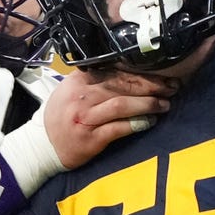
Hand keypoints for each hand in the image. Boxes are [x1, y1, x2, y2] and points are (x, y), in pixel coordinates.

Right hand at [42, 67, 172, 168]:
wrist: (42, 146)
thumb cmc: (61, 117)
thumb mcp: (70, 90)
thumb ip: (93, 79)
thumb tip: (126, 68)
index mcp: (79, 81)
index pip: (116, 71)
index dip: (141, 72)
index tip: (161, 73)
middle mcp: (82, 96)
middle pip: (122, 86)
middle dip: (151, 86)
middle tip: (171, 87)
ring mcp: (86, 117)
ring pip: (122, 105)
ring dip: (147, 104)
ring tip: (165, 105)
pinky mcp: (91, 138)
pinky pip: (119, 128)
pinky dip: (137, 124)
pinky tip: (151, 121)